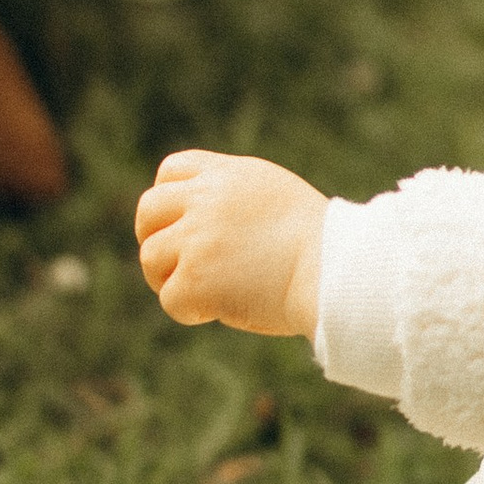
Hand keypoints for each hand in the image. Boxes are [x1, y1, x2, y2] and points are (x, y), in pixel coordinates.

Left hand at [134, 151, 327, 337]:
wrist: (335, 272)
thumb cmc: (320, 244)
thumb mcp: (274, 196)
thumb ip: (233, 197)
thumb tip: (198, 217)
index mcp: (226, 175)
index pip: (171, 171)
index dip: (168, 199)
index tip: (180, 224)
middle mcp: (205, 200)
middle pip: (148, 211)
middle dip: (154, 237)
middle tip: (173, 263)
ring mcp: (196, 239)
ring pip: (151, 257)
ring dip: (169, 278)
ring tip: (202, 292)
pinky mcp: (195, 280)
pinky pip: (171, 299)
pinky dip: (190, 311)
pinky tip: (218, 311)